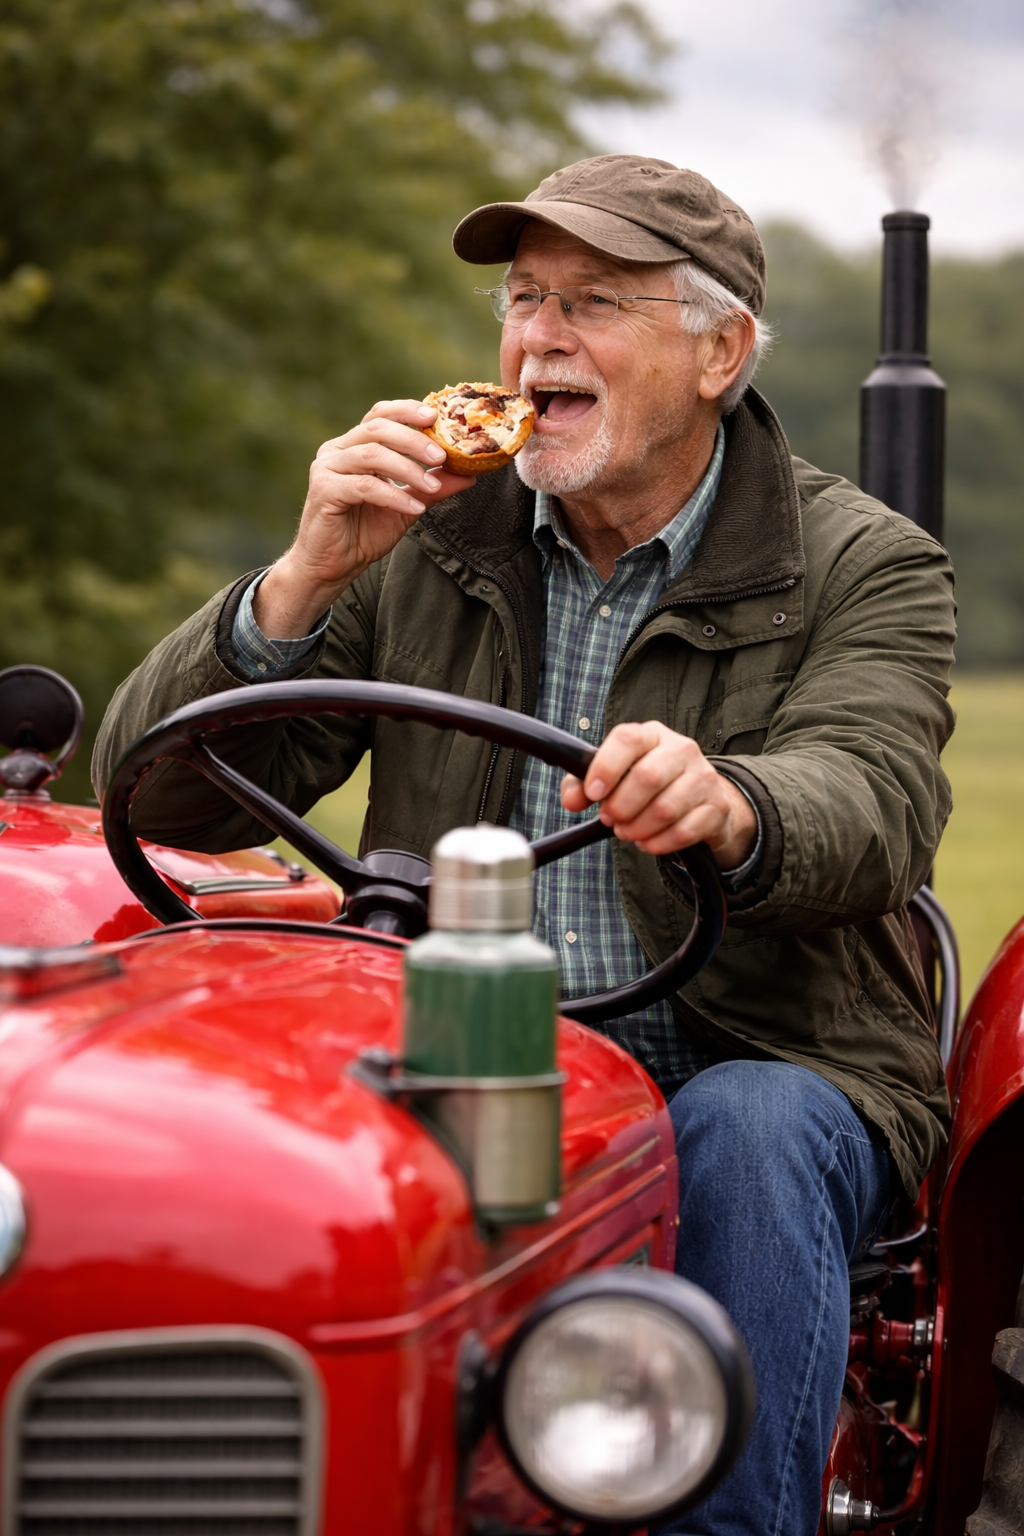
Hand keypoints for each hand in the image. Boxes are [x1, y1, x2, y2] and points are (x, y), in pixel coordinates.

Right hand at [254, 400, 475, 637]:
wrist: (331, 567)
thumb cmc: (363, 534)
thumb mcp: (407, 507)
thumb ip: (432, 488)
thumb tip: (468, 474)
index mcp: (354, 446)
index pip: (380, 415)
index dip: (407, 410)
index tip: (436, 415)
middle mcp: (337, 450)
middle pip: (378, 429)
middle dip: (414, 439)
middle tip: (442, 454)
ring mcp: (327, 468)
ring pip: (372, 454)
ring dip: (408, 469)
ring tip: (431, 486)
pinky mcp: (324, 490)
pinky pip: (364, 486)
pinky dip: (393, 496)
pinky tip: (414, 509)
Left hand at [561, 721, 757, 868]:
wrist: (700, 799)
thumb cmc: (649, 784)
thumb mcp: (615, 776)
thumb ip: (583, 784)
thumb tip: (572, 799)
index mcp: (652, 735)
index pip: (628, 739)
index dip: (606, 767)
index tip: (593, 794)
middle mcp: (682, 749)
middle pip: (648, 776)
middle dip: (621, 806)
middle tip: (610, 819)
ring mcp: (704, 777)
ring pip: (666, 808)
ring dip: (638, 828)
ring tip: (627, 832)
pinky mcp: (717, 807)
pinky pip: (684, 831)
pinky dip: (659, 843)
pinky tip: (648, 842)